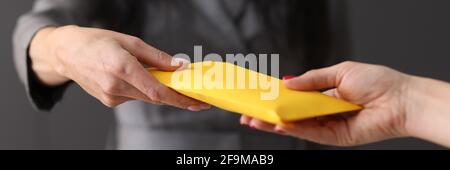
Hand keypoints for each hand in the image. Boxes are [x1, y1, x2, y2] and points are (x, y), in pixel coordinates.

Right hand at [30, 25, 208, 110]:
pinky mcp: (109, 101)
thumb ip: (157, 57)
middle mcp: (116, 86)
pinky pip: (134, 96)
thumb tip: (179, 66)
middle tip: (196, 98)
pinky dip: (144, 90)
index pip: (157, 91)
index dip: (179, 99)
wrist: (66, 53)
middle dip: (177, 98)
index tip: (196, 102)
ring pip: (145, 97)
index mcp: (122, 67)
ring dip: (160, 91)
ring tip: (168, 81)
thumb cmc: (96, 42)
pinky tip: (141, 79)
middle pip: (155, 98)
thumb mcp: (130, 41)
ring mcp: (111, 96)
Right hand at [241, 61, 413, 145]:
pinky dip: (294, 130)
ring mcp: (329, 126)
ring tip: (256, 121)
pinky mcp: (335, 137)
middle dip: (269, 115)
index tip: (258, 98)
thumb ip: (312, 80)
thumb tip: (287, 82)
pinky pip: (311, 134)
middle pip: (292, 115)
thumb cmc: (377, 82)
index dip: (276, 99)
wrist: (401, 99)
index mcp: (325, 95)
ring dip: (275, 124)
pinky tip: (279, 124)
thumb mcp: (340, 72)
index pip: (295, 99)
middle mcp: (324, 112)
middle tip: (248, 115)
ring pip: (297, 126)